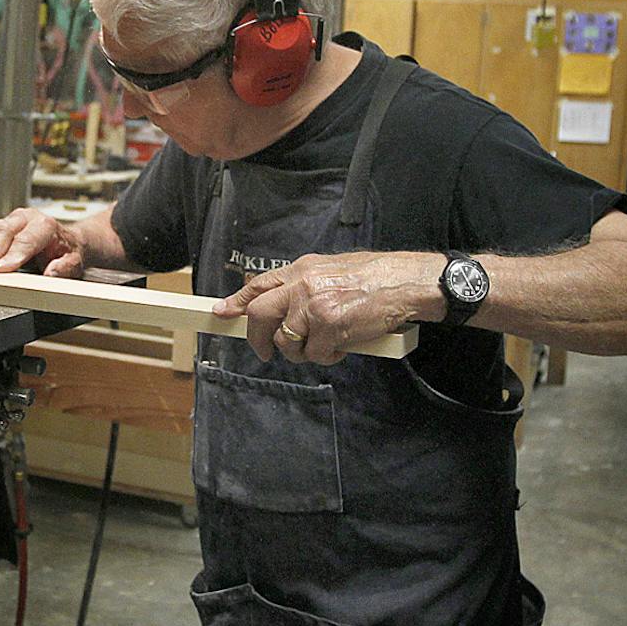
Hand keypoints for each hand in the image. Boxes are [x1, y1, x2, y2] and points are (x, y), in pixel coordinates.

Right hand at [0, 207, 85, 276]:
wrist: (66, 242)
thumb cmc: (67, 252)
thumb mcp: (74, 263)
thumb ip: (65, 268)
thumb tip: (52, 273)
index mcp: (46, 225)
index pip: (26, 240)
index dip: (12, 255)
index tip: (0, 269)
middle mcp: (27, 218)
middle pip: (4, 232)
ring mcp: (12, 220)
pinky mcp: (1, 225)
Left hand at [212, 251, 441, 365]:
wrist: (404, 282)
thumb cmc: (374, 278)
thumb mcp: (330, 269)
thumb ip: (303, 284)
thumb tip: (280, 304)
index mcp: (302, 269)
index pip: (259, 285)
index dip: (237, 301)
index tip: (222, 313)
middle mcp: (303, 285)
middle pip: (259, 315)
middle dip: (257, 339)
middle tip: (265, 353)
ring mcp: (314, 306)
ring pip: (287, 342)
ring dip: (303, 352)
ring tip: (326, 344)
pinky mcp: (330, 326)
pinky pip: (315, 354)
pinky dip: (328, 356)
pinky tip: (344, 346)